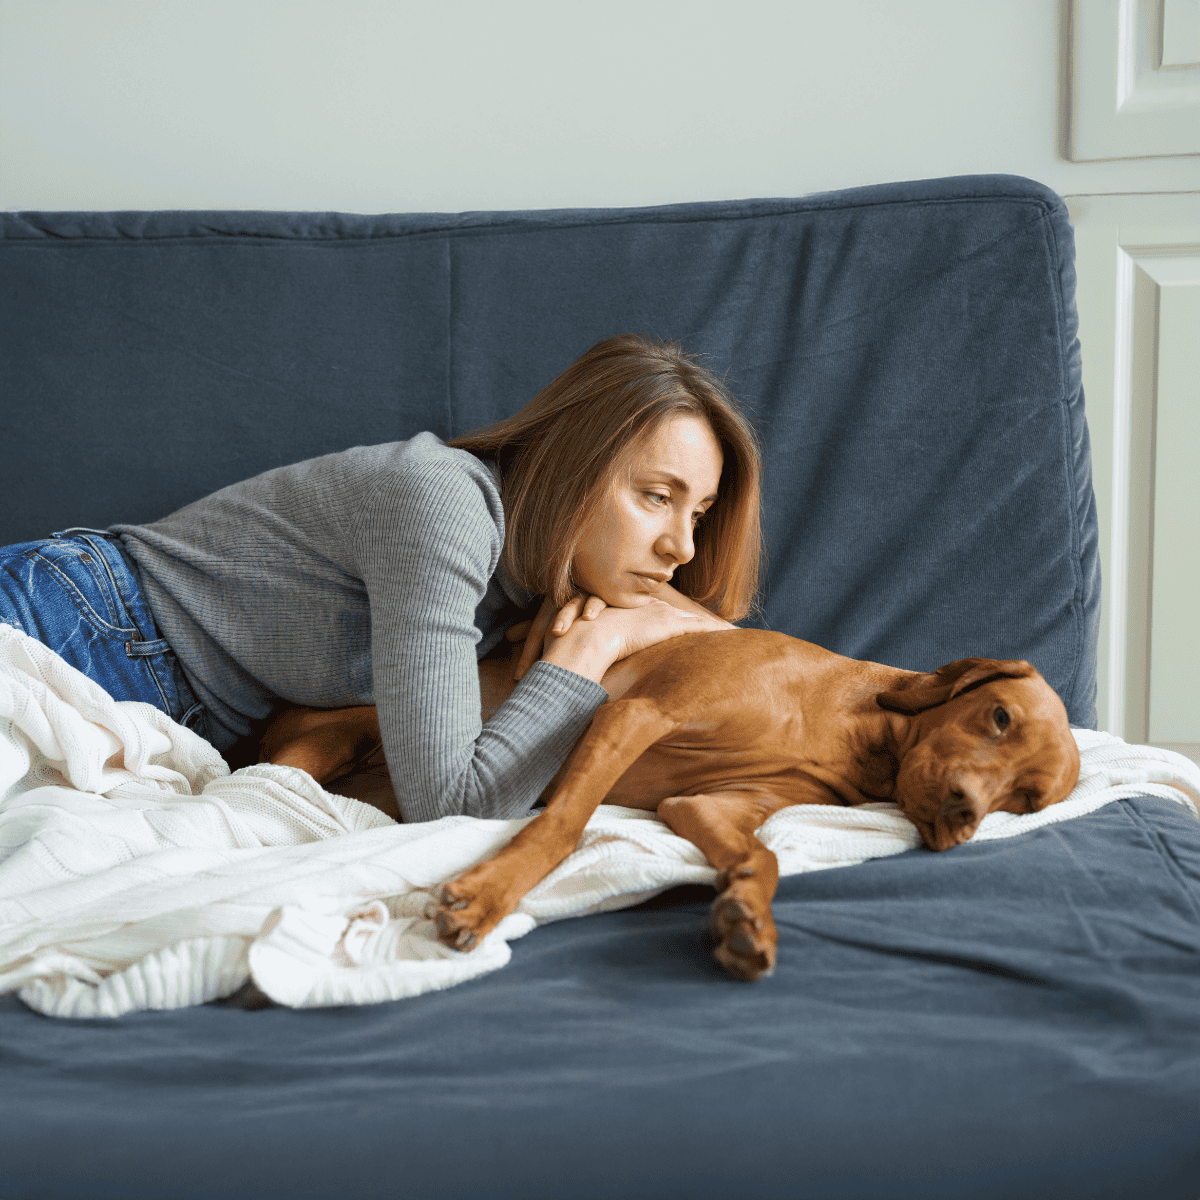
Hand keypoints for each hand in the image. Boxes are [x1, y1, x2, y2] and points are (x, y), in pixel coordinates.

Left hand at [508, 592, 607, 680]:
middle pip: (549, 615)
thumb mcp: (560, 622)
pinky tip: (588, 617)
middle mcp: (566, 598)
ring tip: (557, 631)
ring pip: (572, 603)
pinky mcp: (605, 592)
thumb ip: (535, 629)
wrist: (619, 603)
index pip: (536, 631)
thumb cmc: (587, 614)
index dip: (527, 653)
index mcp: (552, 607)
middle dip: (538, 636)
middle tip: (528, 658)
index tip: (518, 676)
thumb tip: (507, 636)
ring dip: (564, 615)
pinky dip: (592, 606)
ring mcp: (585, 593)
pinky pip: (597, 597)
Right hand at [599, 598, 732, 662]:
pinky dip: (715, 631)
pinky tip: (730, 634)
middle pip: (686, 616)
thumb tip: (612, 670)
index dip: (682, 622)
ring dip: (713, 629)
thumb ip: (615, 649)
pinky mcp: (671, 625)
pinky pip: (700, 627)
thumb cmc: (593, 641)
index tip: (694, 628)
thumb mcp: (606, 642)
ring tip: (732, 633)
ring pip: (697, 621)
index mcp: (643, 611)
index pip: (668, 616)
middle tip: (722, 630)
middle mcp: (657, 609)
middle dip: (702, 623)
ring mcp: (665, 615)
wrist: (594, 635)